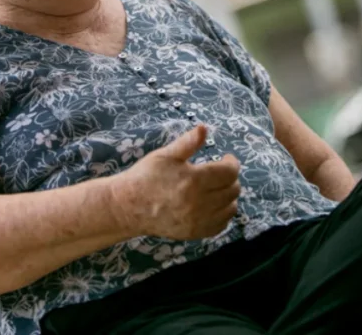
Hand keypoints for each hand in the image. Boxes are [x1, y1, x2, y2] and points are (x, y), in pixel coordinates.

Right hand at [111, 125, 240, 239]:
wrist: (129, 206)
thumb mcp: (165, 155)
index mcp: (194, 179)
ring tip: (217, 189)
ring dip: (229, 197)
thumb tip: (204, 128)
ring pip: (231, 209)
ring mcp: (198, 220)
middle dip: (231, 179)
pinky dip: (222, 214)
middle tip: (220, 173)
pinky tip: (213, 206)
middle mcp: (200, 202)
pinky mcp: (195, 233)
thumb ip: (188, 143)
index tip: (226, 159)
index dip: (232, 163)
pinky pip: (221, 225)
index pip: (229, 172)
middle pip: (233, 190)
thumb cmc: (146, 177)